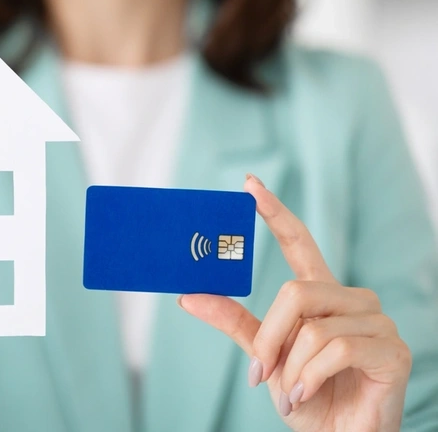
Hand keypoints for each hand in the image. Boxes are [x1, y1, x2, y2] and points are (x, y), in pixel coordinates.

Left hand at [178, 174, 411, 431]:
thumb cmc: (306, 396)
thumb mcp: (265, 356)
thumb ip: (234, 323)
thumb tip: (188, 295)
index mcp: (322, 295)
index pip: (300, 242)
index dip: (275, 213)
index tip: (249, 185)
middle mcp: (353, 299)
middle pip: (295, 292)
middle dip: (270, 338)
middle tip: (260, 373)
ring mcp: (377, 322)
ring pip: (312, 327)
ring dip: (290, 367)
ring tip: (292, 392)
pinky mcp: (392, 350)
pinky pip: (335, 348)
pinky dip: (309, 377)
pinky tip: (306, 396)